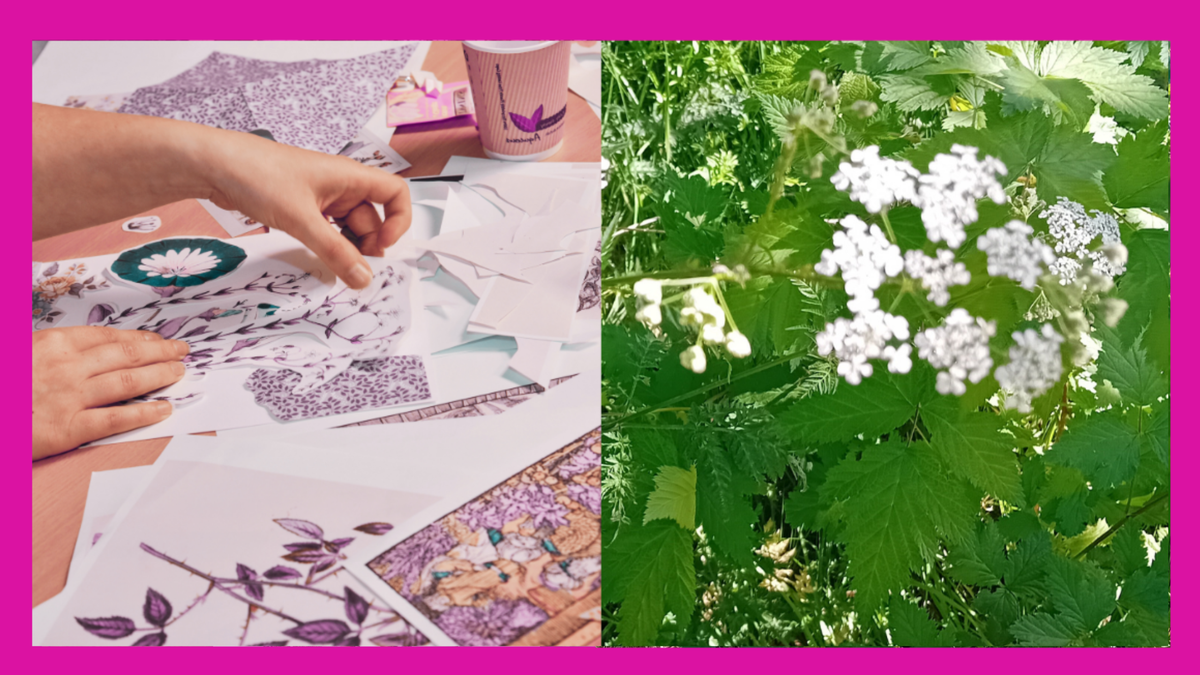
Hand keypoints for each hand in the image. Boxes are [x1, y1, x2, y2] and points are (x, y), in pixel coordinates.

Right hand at [32, 327, 189, 460]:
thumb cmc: (1, 384)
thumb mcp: (21, 352)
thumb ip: (50, 349)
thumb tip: (82, 349)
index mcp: (52, 343)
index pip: (108, 337)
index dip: (139, 338)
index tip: (157, 339)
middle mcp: (66, 366)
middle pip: (126, 354)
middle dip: (160, 351)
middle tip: (182, 351)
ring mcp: (70, 397)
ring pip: (129, 381)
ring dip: (160, 375)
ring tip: (180, 372)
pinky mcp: (68, 430)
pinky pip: (116, 419)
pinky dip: (144, 412)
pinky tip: (163, 409)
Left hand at [203, 133, 412, 288]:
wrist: (214, 165)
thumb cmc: (257, 173)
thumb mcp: (301, 219)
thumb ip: (335, 252)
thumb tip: (362, 278)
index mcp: (350, 176)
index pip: (396, 193)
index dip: (398, 221)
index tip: (382, 246)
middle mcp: (341, 185)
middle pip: (373, 219)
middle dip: (368, 245)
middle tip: (354, 271)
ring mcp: (322, 196)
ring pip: (349, 228)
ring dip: (346, 249)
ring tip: (334, 268)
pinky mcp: (303, 207)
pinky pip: (328, 230)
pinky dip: (328, 246)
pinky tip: (319, 259)